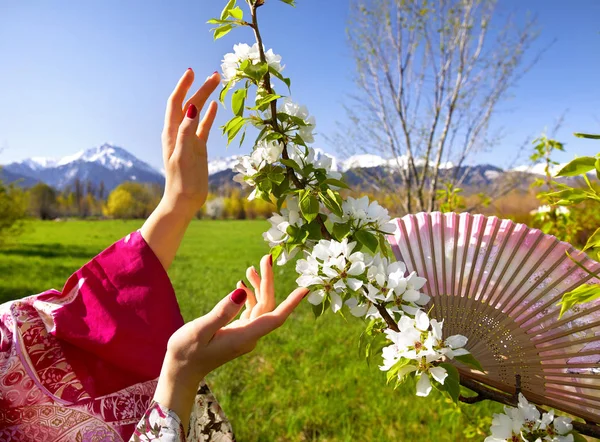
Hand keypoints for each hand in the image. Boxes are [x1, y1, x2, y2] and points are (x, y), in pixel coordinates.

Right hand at [153, 255, 308, 428]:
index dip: (291, 303)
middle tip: (266, 258)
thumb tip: (241, 292)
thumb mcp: (201, 329)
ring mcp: (245, 334)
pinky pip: (250, 311)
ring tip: (252, 267)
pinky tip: (241, 285)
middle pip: (267, 306)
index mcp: (245, 336)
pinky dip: (248, 296)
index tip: (305, 289)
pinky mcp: (238, 332)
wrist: (180, 370)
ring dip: (258, 287)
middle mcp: (249, 336)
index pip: (275, 317)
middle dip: (268, 281)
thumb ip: (222, 311)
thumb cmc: (186, 351)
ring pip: (260, 306)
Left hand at [162, 69, 220, 214]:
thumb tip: (191, 107)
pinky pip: (204, 127)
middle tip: (215, 75)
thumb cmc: (182, 181)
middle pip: (189, 104)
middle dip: (200, 88)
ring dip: (206, 97)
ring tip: (217, 83)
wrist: (184, 201)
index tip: (192, 72)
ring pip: (198, 112)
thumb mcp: (184, 156)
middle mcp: (179, 132)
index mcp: (172, 133)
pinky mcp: (197, 148)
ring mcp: (189, 139)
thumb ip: (186, 132)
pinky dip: (209, 115)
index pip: (176, 103)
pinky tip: (215, 106)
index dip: (183, 86)